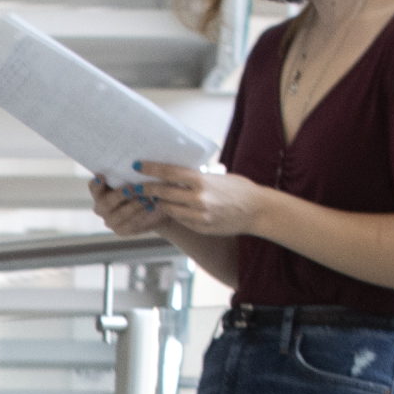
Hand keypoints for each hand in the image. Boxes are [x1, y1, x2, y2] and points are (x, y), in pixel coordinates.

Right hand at [86, 173, 167, 236]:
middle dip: (119, 195)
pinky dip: (140, 215)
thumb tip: (133, 164)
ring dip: (133, 206)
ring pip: (118, 214)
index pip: (94, 187)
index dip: (96, 183)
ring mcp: (109, 220)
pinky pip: (129, 224)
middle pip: (104, 203)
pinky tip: (150, 207)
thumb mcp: (137, 178)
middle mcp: (101, 207)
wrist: (157, 207)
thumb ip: (130, 173)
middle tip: (132, 188)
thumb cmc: (143, 187)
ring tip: (146, 198)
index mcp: (101, 191)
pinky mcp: (120, 230)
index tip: (102, 176)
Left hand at [136, 156, 270, 238]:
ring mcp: (199, 215)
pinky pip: (181, 220)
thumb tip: (174, 173)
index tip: (137, 165)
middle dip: (147, 189)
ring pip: (169, 209)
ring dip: (159, 203)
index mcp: (202, 181)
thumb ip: (196, 177)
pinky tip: (173, 208)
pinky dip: (175, 214)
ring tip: (152, 197)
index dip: (150, 168)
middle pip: (163, 192)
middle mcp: (198, 199)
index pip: (169, 172)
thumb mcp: (217, 176)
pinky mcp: (202, 227)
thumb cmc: (239, 189)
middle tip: (135, 185)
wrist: (258, 211)